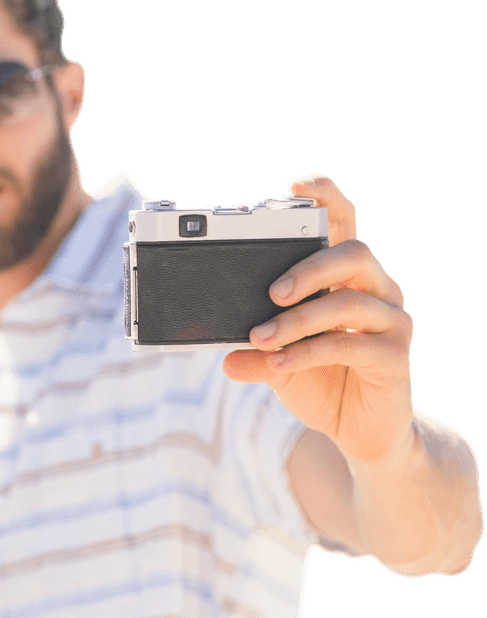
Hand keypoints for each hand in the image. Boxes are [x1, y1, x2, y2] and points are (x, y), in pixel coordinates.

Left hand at [223, 174, 414, 464]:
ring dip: (298, 320)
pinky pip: (351, 345)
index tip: (296, 184)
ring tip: (261, 337)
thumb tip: (223, 354)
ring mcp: (389, 320)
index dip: (326, 196)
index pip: (343, 223)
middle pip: (354, 252)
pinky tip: (279, 362)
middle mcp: (374, 289)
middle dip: (309, 266)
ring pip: (349, 300)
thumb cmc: (320, 381)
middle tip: (271, 292)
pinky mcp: (394, 355)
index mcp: (344, 277)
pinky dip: (308, 351)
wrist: (360, 433)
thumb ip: (256, 349)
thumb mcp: (277, 361)